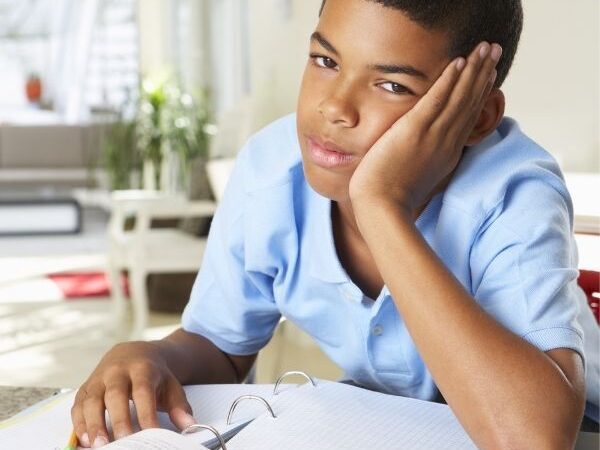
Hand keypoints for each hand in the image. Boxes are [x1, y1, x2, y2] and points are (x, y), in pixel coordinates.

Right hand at [71, 341, 195, 446]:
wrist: (132, 353)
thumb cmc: (153, 373)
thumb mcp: (171, 384)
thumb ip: (179, 405)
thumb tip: (189, 426)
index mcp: (142, 368)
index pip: (143, 391)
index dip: (146, 413)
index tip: (152, 433)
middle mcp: (117, 371)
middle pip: (115, 394)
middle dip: (118, 420)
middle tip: (122, 442)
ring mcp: (99, 378)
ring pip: (92, 400)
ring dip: (93, 424)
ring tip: (99, 446)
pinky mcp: (86, 387)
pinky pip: (78, 405)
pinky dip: (79, 423)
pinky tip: (84, 440)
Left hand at [348, 42, 501, 214]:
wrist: (383, 210)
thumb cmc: (393, 202)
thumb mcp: (418, 181)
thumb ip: (424, 166)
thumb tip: (423, 162)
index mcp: (447, 154)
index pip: (467, 118)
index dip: (479, 94)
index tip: (487, 76)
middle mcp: (447, 142)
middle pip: (470, 103)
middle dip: (483, 74)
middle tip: (494, 51)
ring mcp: (433, 136)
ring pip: (459, 97)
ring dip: (473, 70)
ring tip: (484, 48)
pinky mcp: (415, 130)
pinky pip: (437, 99)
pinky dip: (449, 81)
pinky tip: (458, 63)